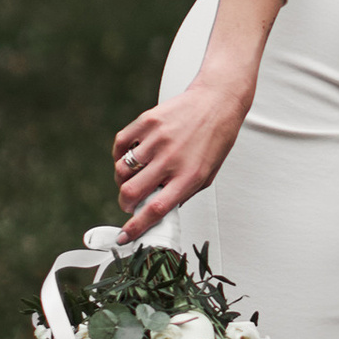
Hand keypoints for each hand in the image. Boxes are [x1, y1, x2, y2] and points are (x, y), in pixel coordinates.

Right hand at [112, 71, 252, 239]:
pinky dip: (119, 155)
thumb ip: (184, 193)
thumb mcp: (208, 174)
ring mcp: (157, 139)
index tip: (124, 237)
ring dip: (123, 180)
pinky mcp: (148, 121)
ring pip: (122, 170)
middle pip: (131, 192)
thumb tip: (158, 210)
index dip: (136, 227)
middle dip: (125, 204)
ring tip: (134, 176)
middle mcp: (171, 159)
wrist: (218, 101)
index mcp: (189, 177)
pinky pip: (121, 145)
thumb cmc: (215, 140)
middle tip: (129, 203)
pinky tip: (130, 156)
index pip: (156, 209)